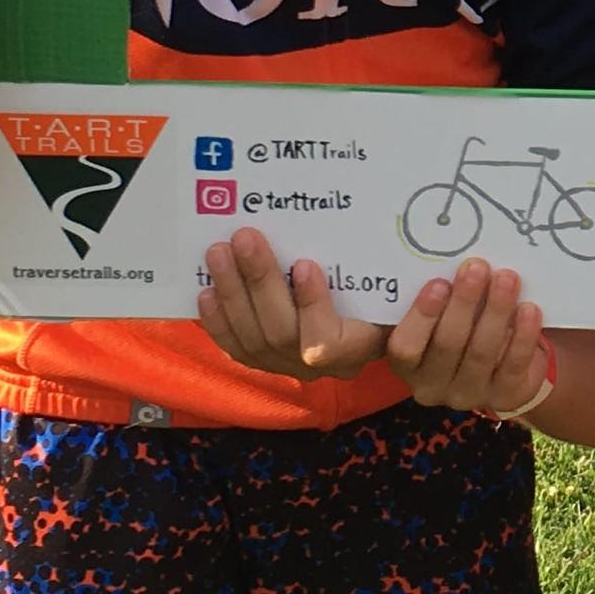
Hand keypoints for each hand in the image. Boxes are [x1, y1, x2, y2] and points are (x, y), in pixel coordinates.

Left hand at [194, 228, 386, 379]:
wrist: (364, 321)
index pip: (331, 341)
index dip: (313, 305)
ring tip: (219, 252)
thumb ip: (377, 268)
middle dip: (261, 282)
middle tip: (245, 238)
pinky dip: (218, 321)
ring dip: (233, 292)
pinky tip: (207, 291)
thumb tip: (372, 226)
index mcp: (362, 345)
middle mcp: (326, 366)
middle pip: (284, 333)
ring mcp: (291, 367)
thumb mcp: (386, 283)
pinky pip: (237, 349)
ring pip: (255, 339)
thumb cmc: (380, 295)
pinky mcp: (265, 364)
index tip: (304, 264)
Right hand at [384, 259, 549, 413]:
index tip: (439, 282)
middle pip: (446, 345)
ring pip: (481, 353)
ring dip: (496, 312)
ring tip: (507, 278)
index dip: (422, 316)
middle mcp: (432, 386)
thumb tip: (452, 257)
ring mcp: (469, 395)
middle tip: (477, 267)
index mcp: (408, 364)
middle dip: (464, 303)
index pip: (405, 347)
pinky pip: (514, 365)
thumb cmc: (463, 323)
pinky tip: (529, 309)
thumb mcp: (442, 312)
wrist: (504, 359)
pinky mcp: (505, 397)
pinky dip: (523, 335)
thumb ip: (440, 295)